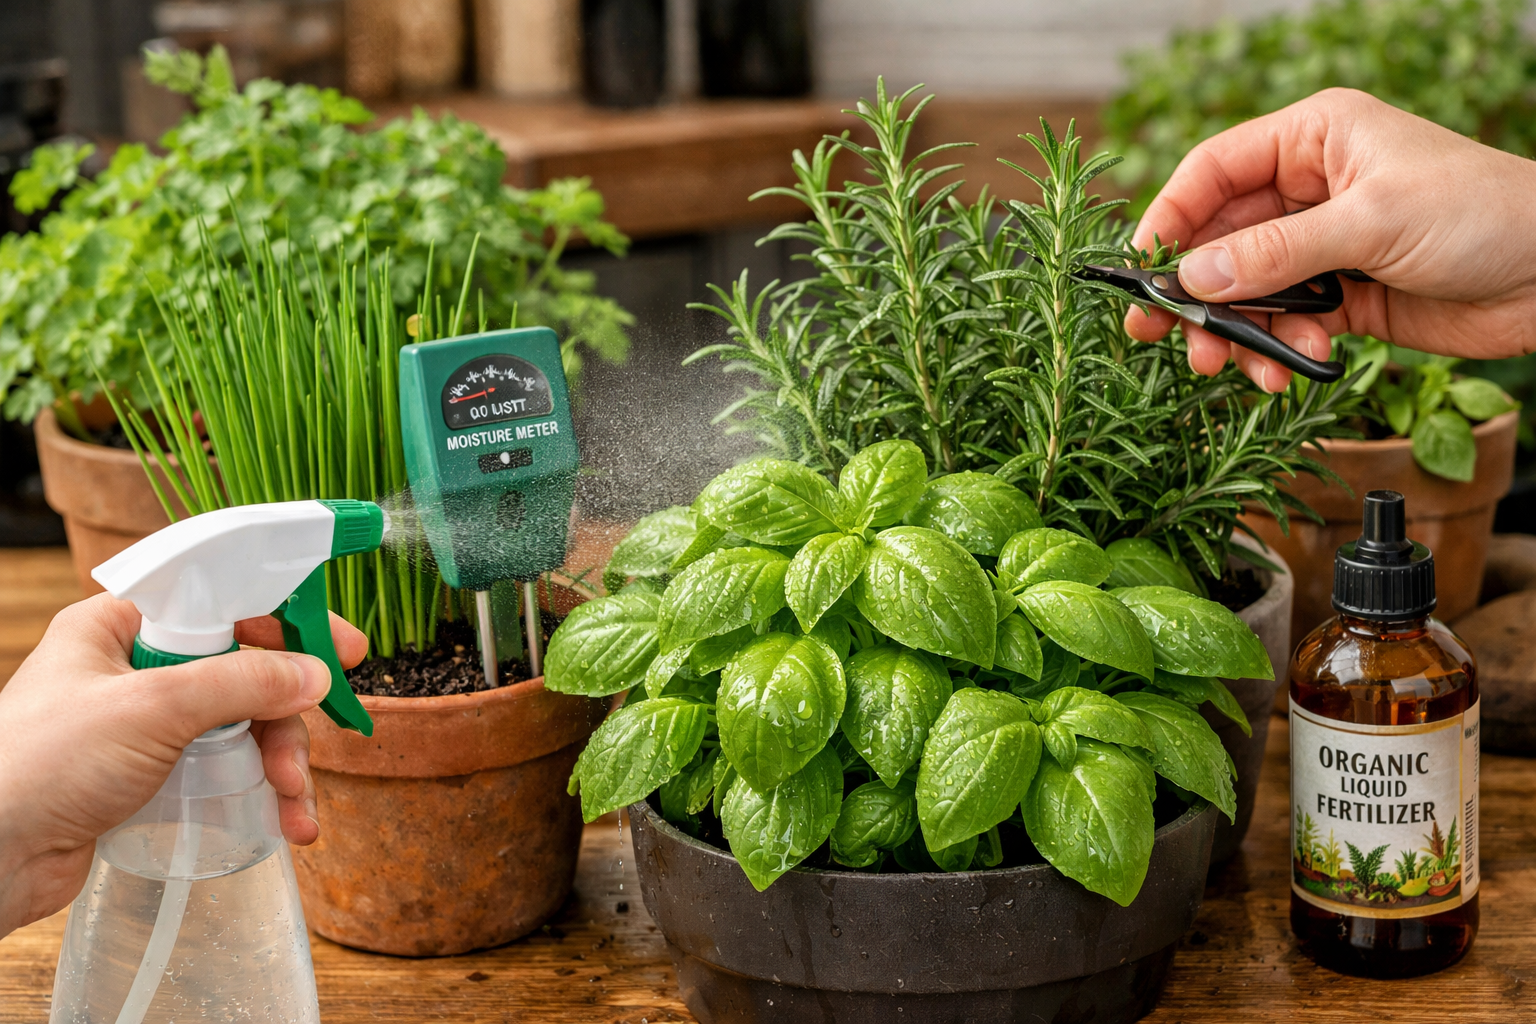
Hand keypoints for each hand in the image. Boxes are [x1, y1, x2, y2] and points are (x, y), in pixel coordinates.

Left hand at [0, 593, 367, 936]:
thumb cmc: (36, 768)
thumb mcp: (150, 709)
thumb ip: (239, 683)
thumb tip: (314, 674)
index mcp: (121, 624)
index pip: (222, 597)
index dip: (286, 616)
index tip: (339, 644)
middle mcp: (136, 666)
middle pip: (244, 667)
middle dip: (286, 711)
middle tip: (325, 730)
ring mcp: (146, 721)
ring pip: (243, 722)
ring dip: (280, 760)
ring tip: (294, 801)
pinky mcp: (153, 771)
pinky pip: (227, 764)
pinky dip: (261, 789)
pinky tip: (283, 818)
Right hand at [1125, 88, 1535, 390]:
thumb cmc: (1482, 215)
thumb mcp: (1371, 223)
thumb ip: (1276, 253)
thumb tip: (1192, 279)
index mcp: (1313, 139)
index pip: (1214, 171)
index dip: (1171, 217)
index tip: (1142, 270)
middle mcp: (1309, 188)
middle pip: (1219, 240)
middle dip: (1196, 292)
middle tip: (1160, 337)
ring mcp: (1322, 245)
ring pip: (1245, 290)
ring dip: (1236, 331)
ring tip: (1239, 367)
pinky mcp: (1341, 297)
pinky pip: (1283, 323)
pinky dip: (1278, 349)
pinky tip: (1297, 366)